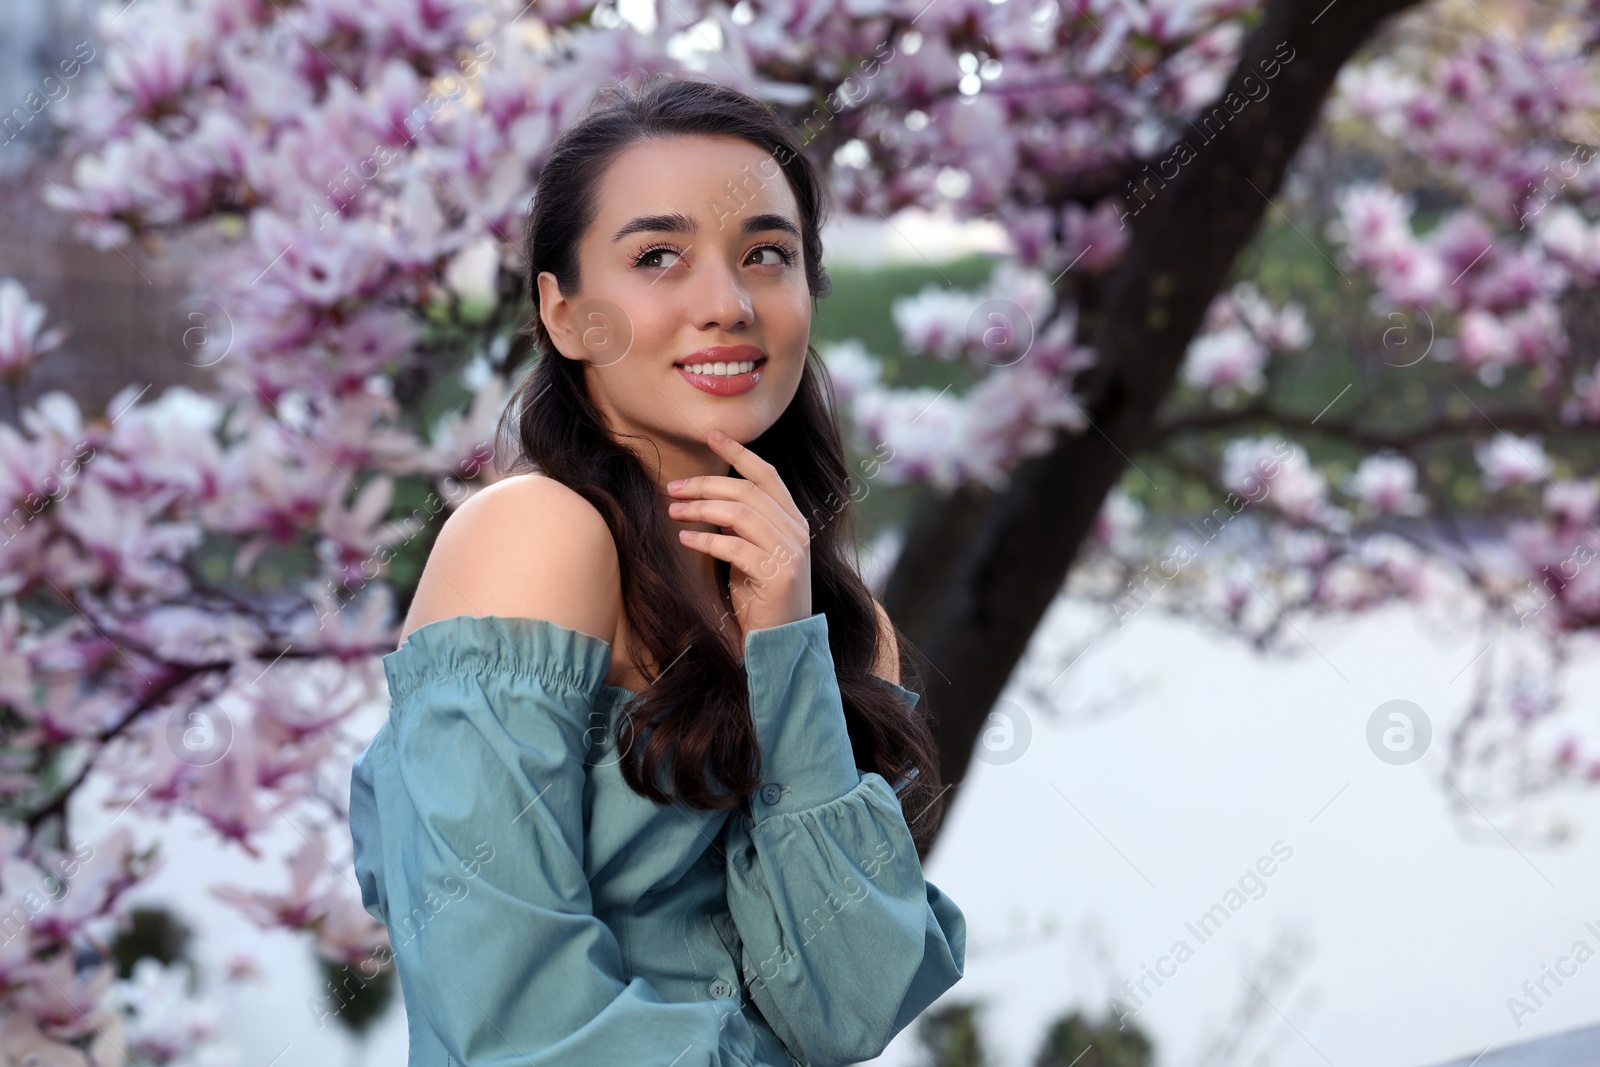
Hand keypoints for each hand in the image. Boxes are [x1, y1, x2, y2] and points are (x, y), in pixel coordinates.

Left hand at [666, 429, 811, 643]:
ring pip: (740, 514)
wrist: (781, 644)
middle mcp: (796, 531)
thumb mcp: (754, 554)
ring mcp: (790, 553)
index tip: (712, 435)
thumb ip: (743, 526)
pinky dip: (705, 540)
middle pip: (747, 491)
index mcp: (793, 521)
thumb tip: (710, 500)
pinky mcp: (777, 576)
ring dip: (701, 509)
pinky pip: (734, 547)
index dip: (739, 452)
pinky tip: (684, 538)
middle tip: (673, 488)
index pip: (767, 475)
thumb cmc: (761, 599)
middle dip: (705, 484)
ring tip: (673, 511)